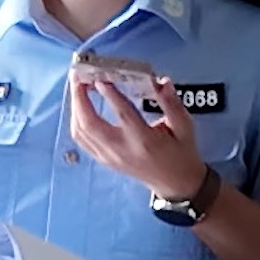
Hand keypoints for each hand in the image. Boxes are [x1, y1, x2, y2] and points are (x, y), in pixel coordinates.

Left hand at [69, 68, 209, 209]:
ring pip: (81, 132)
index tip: (100, 77)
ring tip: (77, 86)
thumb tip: (161, 81)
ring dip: (75, 107)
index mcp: (144, 140)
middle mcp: (122, 150)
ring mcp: (109, 157)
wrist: (175, 183)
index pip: (123, 114)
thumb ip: (172, 103)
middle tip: (78, 75)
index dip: (110, 95)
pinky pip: (82, 140)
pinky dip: (76, 120)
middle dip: (79, 98)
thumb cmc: (181, 152)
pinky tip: (79, 105)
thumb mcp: (184, 126)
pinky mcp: (104, 160)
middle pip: (90, 124)